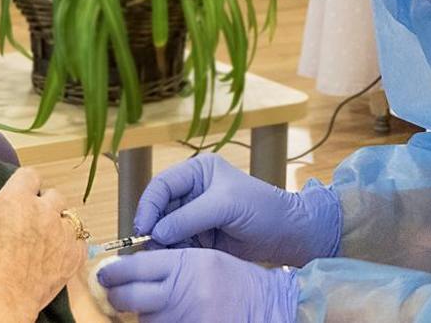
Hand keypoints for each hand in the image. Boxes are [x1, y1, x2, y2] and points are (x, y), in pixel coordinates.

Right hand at [0, 169, 86, 320]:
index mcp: (18, 198)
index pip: (29, 175)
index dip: (23, 184)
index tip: (19, 193)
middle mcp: (45, 211)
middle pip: (53, 195)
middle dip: (43, 203)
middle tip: (29, 220)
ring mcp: (62, 233)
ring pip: (69, 217)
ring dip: (58, 223)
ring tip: (44, 238)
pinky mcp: (73, 256)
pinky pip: (79, 242)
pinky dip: (70, 245)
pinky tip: (56, 253)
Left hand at [98, 248, 297, 321]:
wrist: (268, 304)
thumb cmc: (236, 279)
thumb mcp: (203, 259)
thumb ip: (168, 264)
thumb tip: (128, 271)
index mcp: (184, 264)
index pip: (133, 267)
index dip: (112, 272)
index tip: (104, 274)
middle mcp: (181, 291)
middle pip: (128, 297)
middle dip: (116, 297)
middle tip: (114, 294)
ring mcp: (185, 317)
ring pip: (142, 320)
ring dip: (141, 315)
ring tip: (153, 307)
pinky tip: (167, 318)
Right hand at [134, 154, 339, 265]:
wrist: (287, 234)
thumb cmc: (263, 208)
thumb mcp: (225, 205)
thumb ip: (189, 217)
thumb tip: (156, 231)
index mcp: (197, 171)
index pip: (162, 185)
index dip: (149, 205)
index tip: (143, 226)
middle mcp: (192, 191)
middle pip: (159, 208)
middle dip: (153, 227)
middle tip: (148, 246)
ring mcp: (194, 215)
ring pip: (165, 229)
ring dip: (163, 243)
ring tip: (166, 255)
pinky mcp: (199, 236)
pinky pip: (177, 244)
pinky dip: (174, 252)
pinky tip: (179, 258)